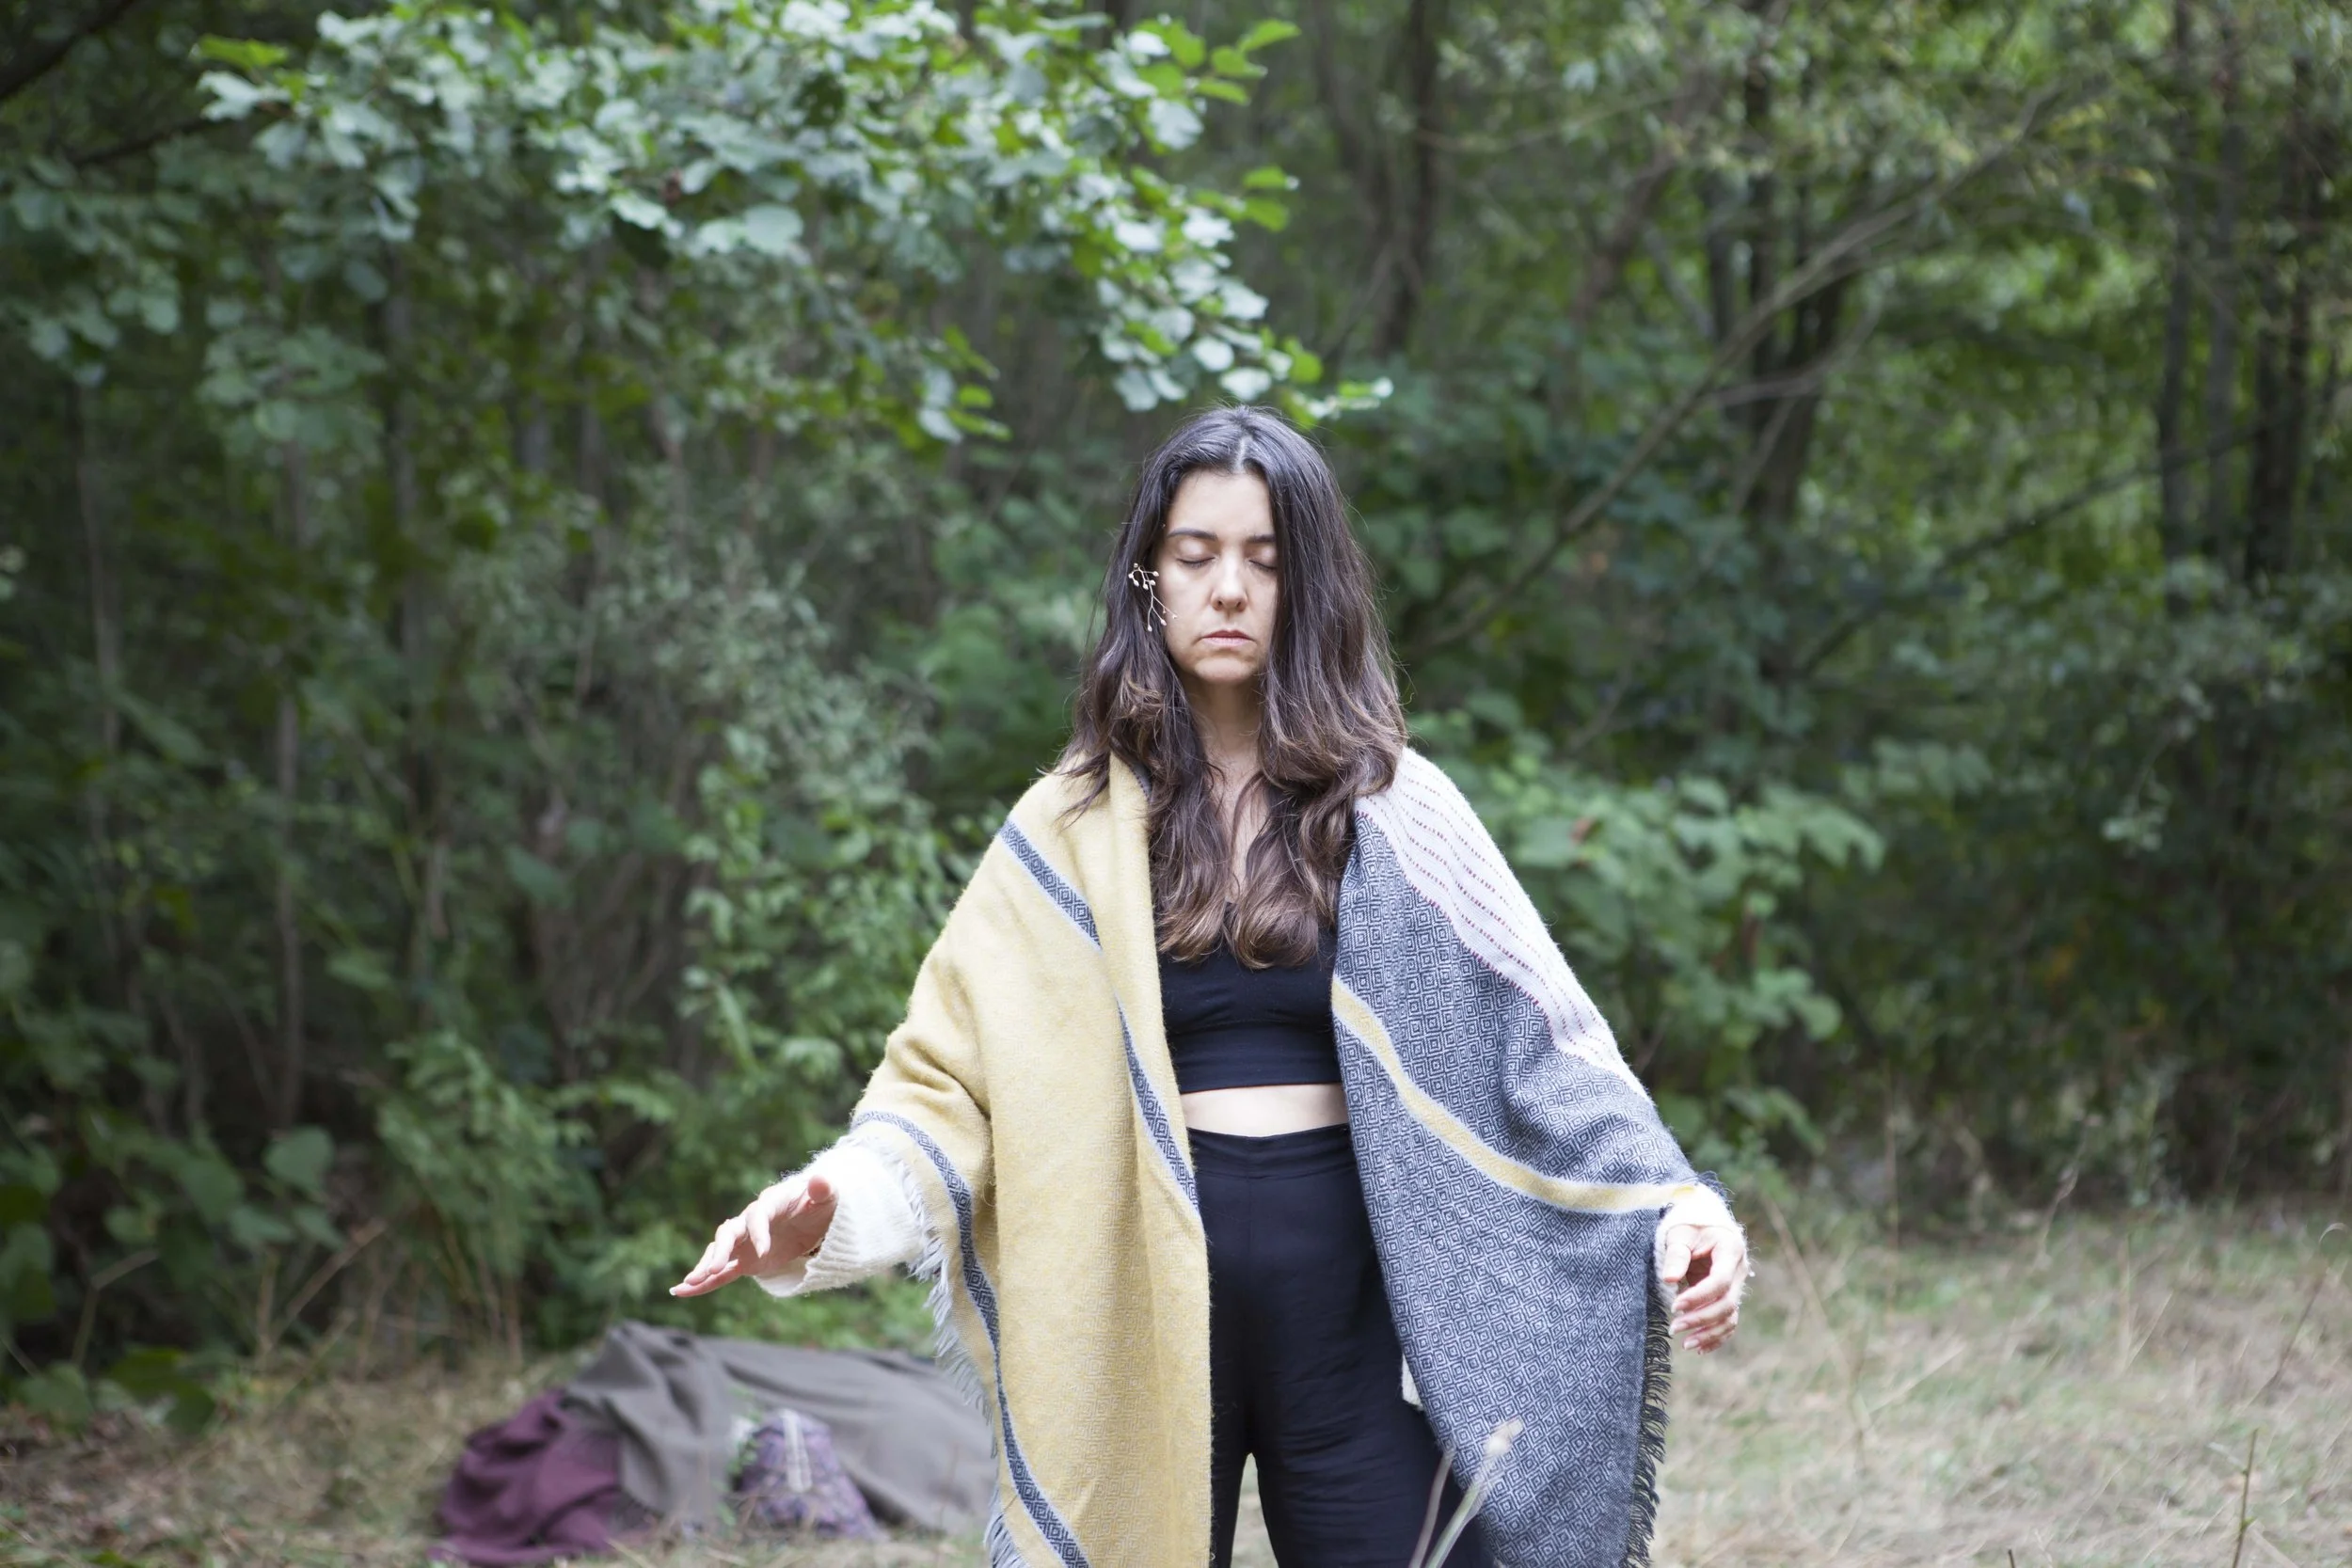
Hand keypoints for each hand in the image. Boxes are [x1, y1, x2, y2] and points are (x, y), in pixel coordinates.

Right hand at [669, 1174, 836, 1297]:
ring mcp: (745, 1242)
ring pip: (719, 1252)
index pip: (758, 1215)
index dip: (758, 1232)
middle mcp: (751, 1221)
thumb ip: (823, 1190)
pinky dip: (704, 1282)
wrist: (816, 1216)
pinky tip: (681, 1291)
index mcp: (770, 1203)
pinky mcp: (746, 1261)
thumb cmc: (823, 1203)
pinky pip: (722, 1272)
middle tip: (714, 1269)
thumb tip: (820, 1181)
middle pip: (729, 1232)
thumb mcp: (829, 1196)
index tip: (764, 1251)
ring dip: (705, 1266)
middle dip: (721, 1250)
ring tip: (688, 1283)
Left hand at [1660, 1219, 1747, 1353]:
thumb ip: (1676, 1255)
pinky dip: (1717, 1337)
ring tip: (1685, 1344)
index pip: (1719, 1281)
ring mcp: (1737, 1285)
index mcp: (1730, 1250)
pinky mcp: (1729, 1297)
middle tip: (1674, 1327)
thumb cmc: (1689, 1228)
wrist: (1703, 1227)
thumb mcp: (1679, 1234)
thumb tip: (1669, 1279)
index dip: (1698, 1297)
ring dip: (1709, 1333)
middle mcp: (1739, 1270)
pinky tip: (1700, 1348)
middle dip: (1701, 1318)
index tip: (1675, 1306)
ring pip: (1730, 1316)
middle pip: (1727, 1302)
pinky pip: (1729, 1321)